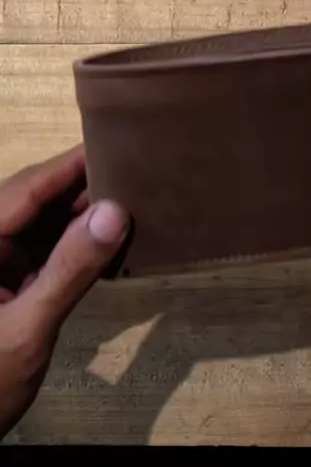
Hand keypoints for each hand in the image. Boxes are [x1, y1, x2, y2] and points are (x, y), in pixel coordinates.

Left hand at [0, 147, 128, 438]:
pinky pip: (43, 250)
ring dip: (80, 215)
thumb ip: (69, 270)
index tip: (114, 143)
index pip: (25, 188)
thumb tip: (114, 213)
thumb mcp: (27, 329)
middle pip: (34, 200)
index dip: (69, 164)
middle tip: (134, 171)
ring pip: (41, 223)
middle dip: (81, 186)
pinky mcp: (6, 281)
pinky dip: (74, 245)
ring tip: (130, 199)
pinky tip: (106, 239)